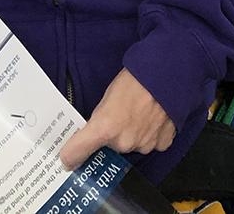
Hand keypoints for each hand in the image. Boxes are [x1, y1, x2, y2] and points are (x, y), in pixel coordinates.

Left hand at [58, 68, 176, 171]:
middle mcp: (123, 143)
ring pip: (131, 145)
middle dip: (111, 136)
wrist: (167, 75)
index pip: (78, 151)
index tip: (66, 159)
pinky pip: (150, 144)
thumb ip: (99, 119)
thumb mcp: (107, 96)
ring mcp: (144, 146)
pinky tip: (152, 118)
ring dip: (131, 135)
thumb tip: (93, 132)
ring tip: (138, 112)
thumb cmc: (134, 78)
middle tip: (118, 115)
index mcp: (104, 128)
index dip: (71, 155)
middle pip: (110, 147)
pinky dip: (150, 135)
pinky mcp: (162, 145)